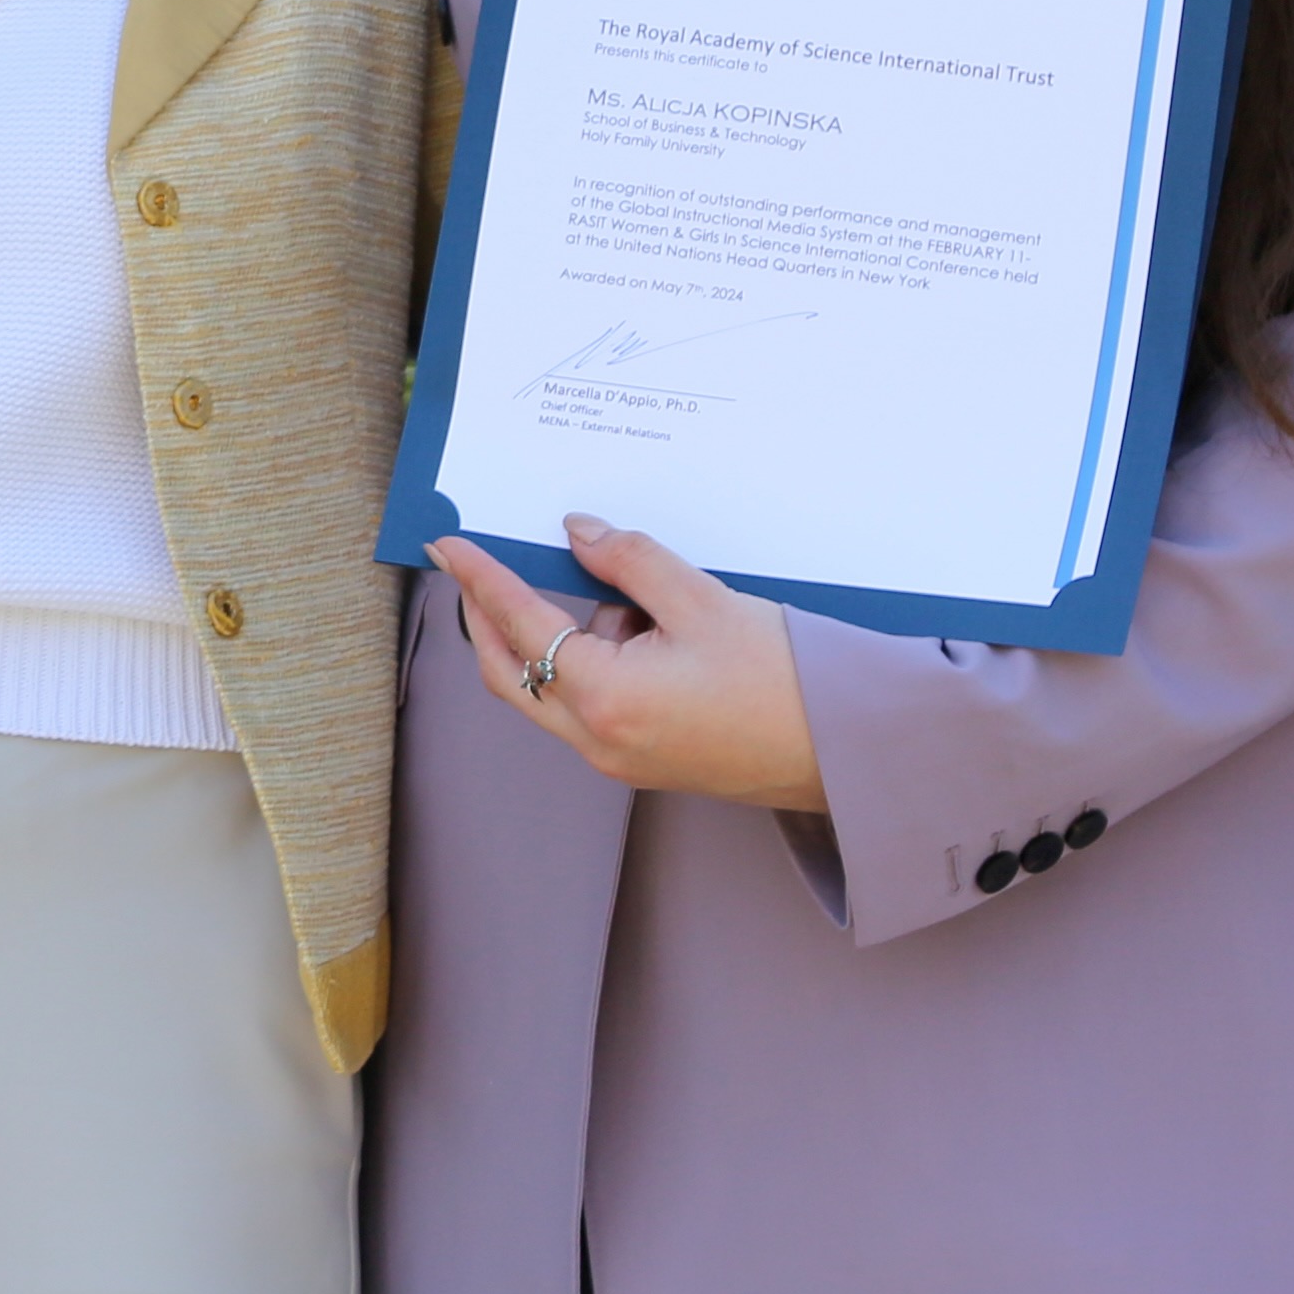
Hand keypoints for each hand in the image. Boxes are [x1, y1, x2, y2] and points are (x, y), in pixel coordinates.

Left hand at [432, 515, 829, 815]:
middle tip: (474, 566)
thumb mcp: (702, 600)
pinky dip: (589, 662)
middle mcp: (598, 739)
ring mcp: (618, 758)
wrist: (846, 752)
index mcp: (605, 698)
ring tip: (622, 597)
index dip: (479, 578)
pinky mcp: (642, 761)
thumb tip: (576, 532)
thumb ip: (628, 560)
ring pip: (549, 689)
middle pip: (509, 671)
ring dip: (553, 638)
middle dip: (485, 617)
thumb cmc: (784, 680)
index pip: (520, 624)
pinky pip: (587, 705)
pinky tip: (642, 630)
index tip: (447, 545)